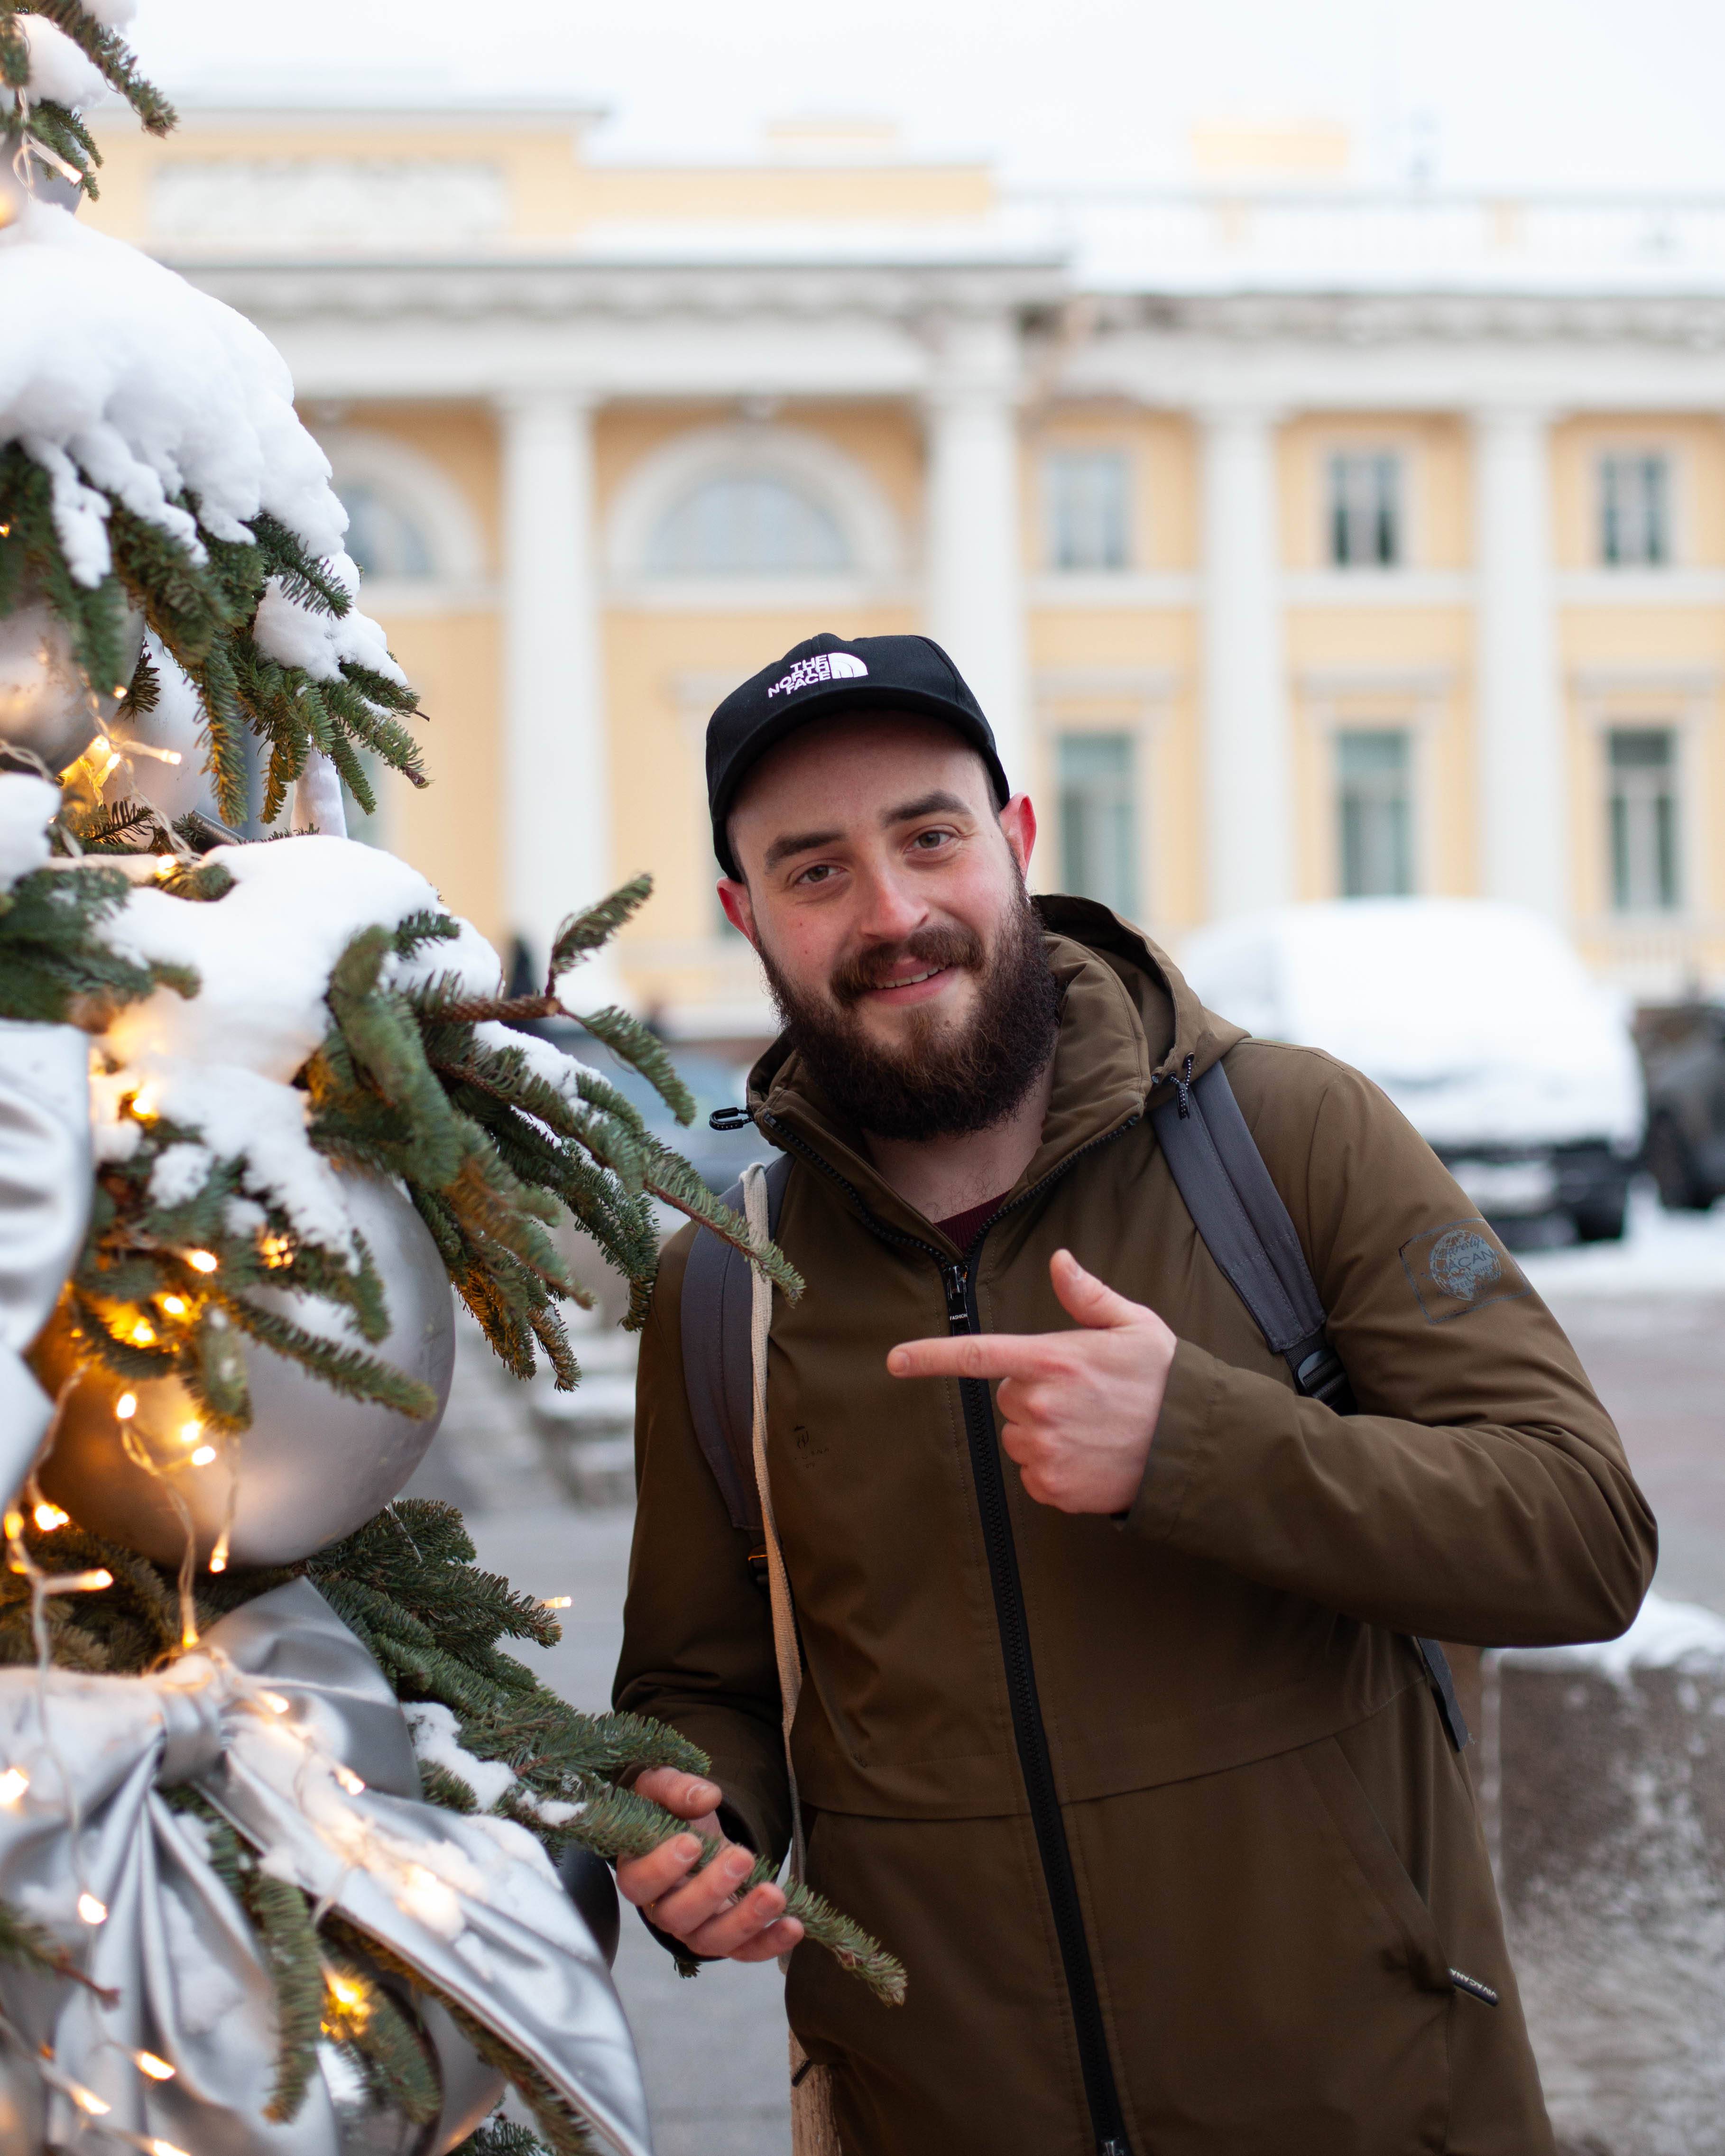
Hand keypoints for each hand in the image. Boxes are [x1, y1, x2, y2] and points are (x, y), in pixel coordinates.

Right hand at [614, 1766, 803, 1964]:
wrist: (693, 1834)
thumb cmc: (669, 1812)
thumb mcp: (662, 1788)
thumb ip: (675, 1788)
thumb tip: (706, 1797)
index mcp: (638, 1874)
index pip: (639, 1884)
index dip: (662, 1868)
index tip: (691, 1842)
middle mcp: (662, 1910)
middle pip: (678, 1917)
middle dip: (711, 1889)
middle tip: (741, 1858)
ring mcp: (695, 1929)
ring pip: (712, 1940)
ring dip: (745, 1920)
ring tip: (774, 1894)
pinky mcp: (727, 1939)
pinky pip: (745, 1951)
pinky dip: (770, 1942)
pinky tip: (793, 1925)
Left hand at [886, 1249, 1176, 1513]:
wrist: (1193, 1448)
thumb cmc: (1164, 1380)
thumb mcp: (1134, 1326)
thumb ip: (1088, 1296)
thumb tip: (1059, 1261)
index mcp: (1053, 1361)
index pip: (978, 1356)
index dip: (931, 1358)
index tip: (895, 1361)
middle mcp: (1041, 1407)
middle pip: (1007, 1397)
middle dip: (1034, 1393)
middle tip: (1083, 1395)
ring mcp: (1046, 1450)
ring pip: (1018, 1436)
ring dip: (1043, 1432)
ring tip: (1092, 1428)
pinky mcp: (1054, 1488)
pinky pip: (1033, 1473)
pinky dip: (1054, 1467)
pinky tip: (1091, 1456)